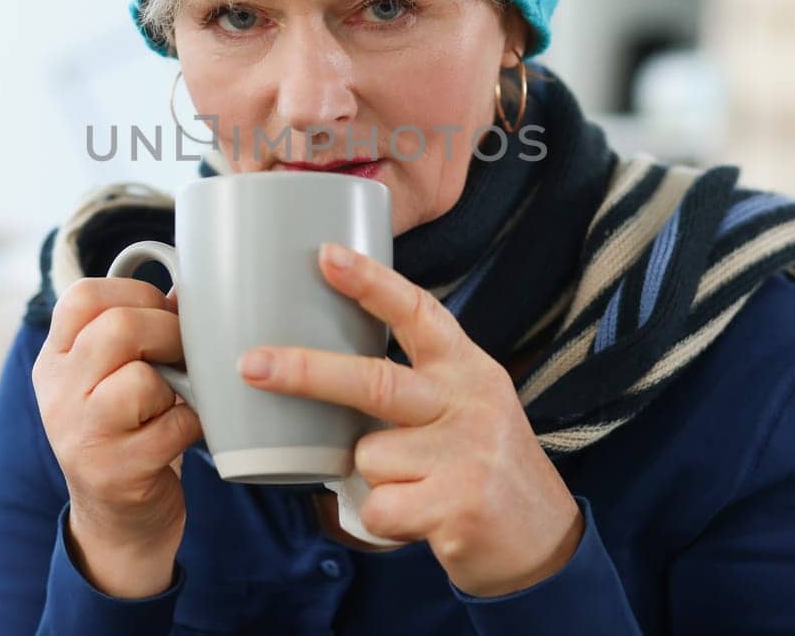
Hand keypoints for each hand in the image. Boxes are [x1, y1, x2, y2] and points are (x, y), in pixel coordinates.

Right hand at [34, 275, 202, 596]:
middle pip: (117, 329)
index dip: (135, 293)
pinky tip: (184, 432)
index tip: (162, 312)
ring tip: (176, 399)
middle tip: (184, 352)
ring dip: (177, 385)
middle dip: (169, 332)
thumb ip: (138, 330)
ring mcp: (81, 436)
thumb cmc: (127, 430)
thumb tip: (189, 291)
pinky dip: (193, 424)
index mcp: (56, 359)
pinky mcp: (115, 474)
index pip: (81, 297)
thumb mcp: (113, 376)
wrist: (116, 520)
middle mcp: (58, 394)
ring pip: (142, 380)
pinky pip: (173, 428)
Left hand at [236, 242, 585, 597]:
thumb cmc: (482, 464)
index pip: (418, 313)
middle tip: (251, 364)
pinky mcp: (457, 505)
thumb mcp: (465, 404)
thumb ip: (414, 381)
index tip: (326, 255)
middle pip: (374, 381)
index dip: (372, 282)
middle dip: (306, 372)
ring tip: (419, 488)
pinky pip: (378, 508)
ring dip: (376, 479)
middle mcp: (468, 403)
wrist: (543, 540)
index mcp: (467, 369)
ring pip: (368, 457)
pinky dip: (385, 521)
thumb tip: (324, 365)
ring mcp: (465, 455)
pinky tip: (423, 519)